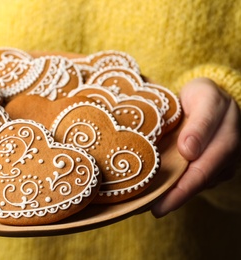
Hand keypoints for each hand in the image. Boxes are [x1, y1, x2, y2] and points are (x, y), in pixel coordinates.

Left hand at [151, 78, 240, 216]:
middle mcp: (228, 153)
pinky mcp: (213, 165)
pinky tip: (161, 190)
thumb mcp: (203, 97)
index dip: (183, 188)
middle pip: (201, 180)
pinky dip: (179, 185)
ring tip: (152, 203)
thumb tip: (189, 151)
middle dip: (177, 198)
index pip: (204, 167)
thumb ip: (201, 122)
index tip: (161, 202)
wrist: (207, 98)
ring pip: (199, 182)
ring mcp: (222, 162)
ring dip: (177, 194)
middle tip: (155, 210)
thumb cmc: (203, 96)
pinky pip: (195, 178)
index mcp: (227, 136)